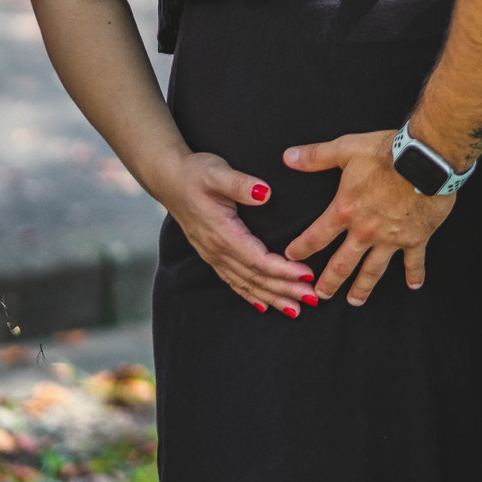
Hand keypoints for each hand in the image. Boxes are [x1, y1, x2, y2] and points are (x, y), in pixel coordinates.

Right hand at [159, 151, 316, 316]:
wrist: (169, 179)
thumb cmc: (196, 173)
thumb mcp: (217, 172)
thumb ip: (240, 184)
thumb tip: (264, 193)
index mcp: (222, 233)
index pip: (258, 260)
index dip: (283, 270)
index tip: (307, 275)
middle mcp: (217, 250)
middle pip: (256, 277)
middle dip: (285, 290)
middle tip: (312, 298)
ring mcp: (214, 255)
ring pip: (246, 284)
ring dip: (272, 297)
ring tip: (295, 309)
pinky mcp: (212, 255)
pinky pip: (234, 282)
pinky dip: (251, 296)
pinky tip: (264, 306)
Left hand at [282, 131, 455, 307]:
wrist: (426, 159)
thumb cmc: (386, 152)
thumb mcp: (346, 149)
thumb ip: (316, 156)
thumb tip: (288, 157)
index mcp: (345, 210)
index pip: (316, 236)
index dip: (301, 249)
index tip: (291, 258)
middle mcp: (365, 231)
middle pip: (342, 264)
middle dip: (329, 282)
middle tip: (320, 295)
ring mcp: (391, 238)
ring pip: (372, 271)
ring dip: (362, 288)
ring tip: (354, 301)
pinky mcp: (415, 239)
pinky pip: (413, 262)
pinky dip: (414, 274)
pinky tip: (413, 286)